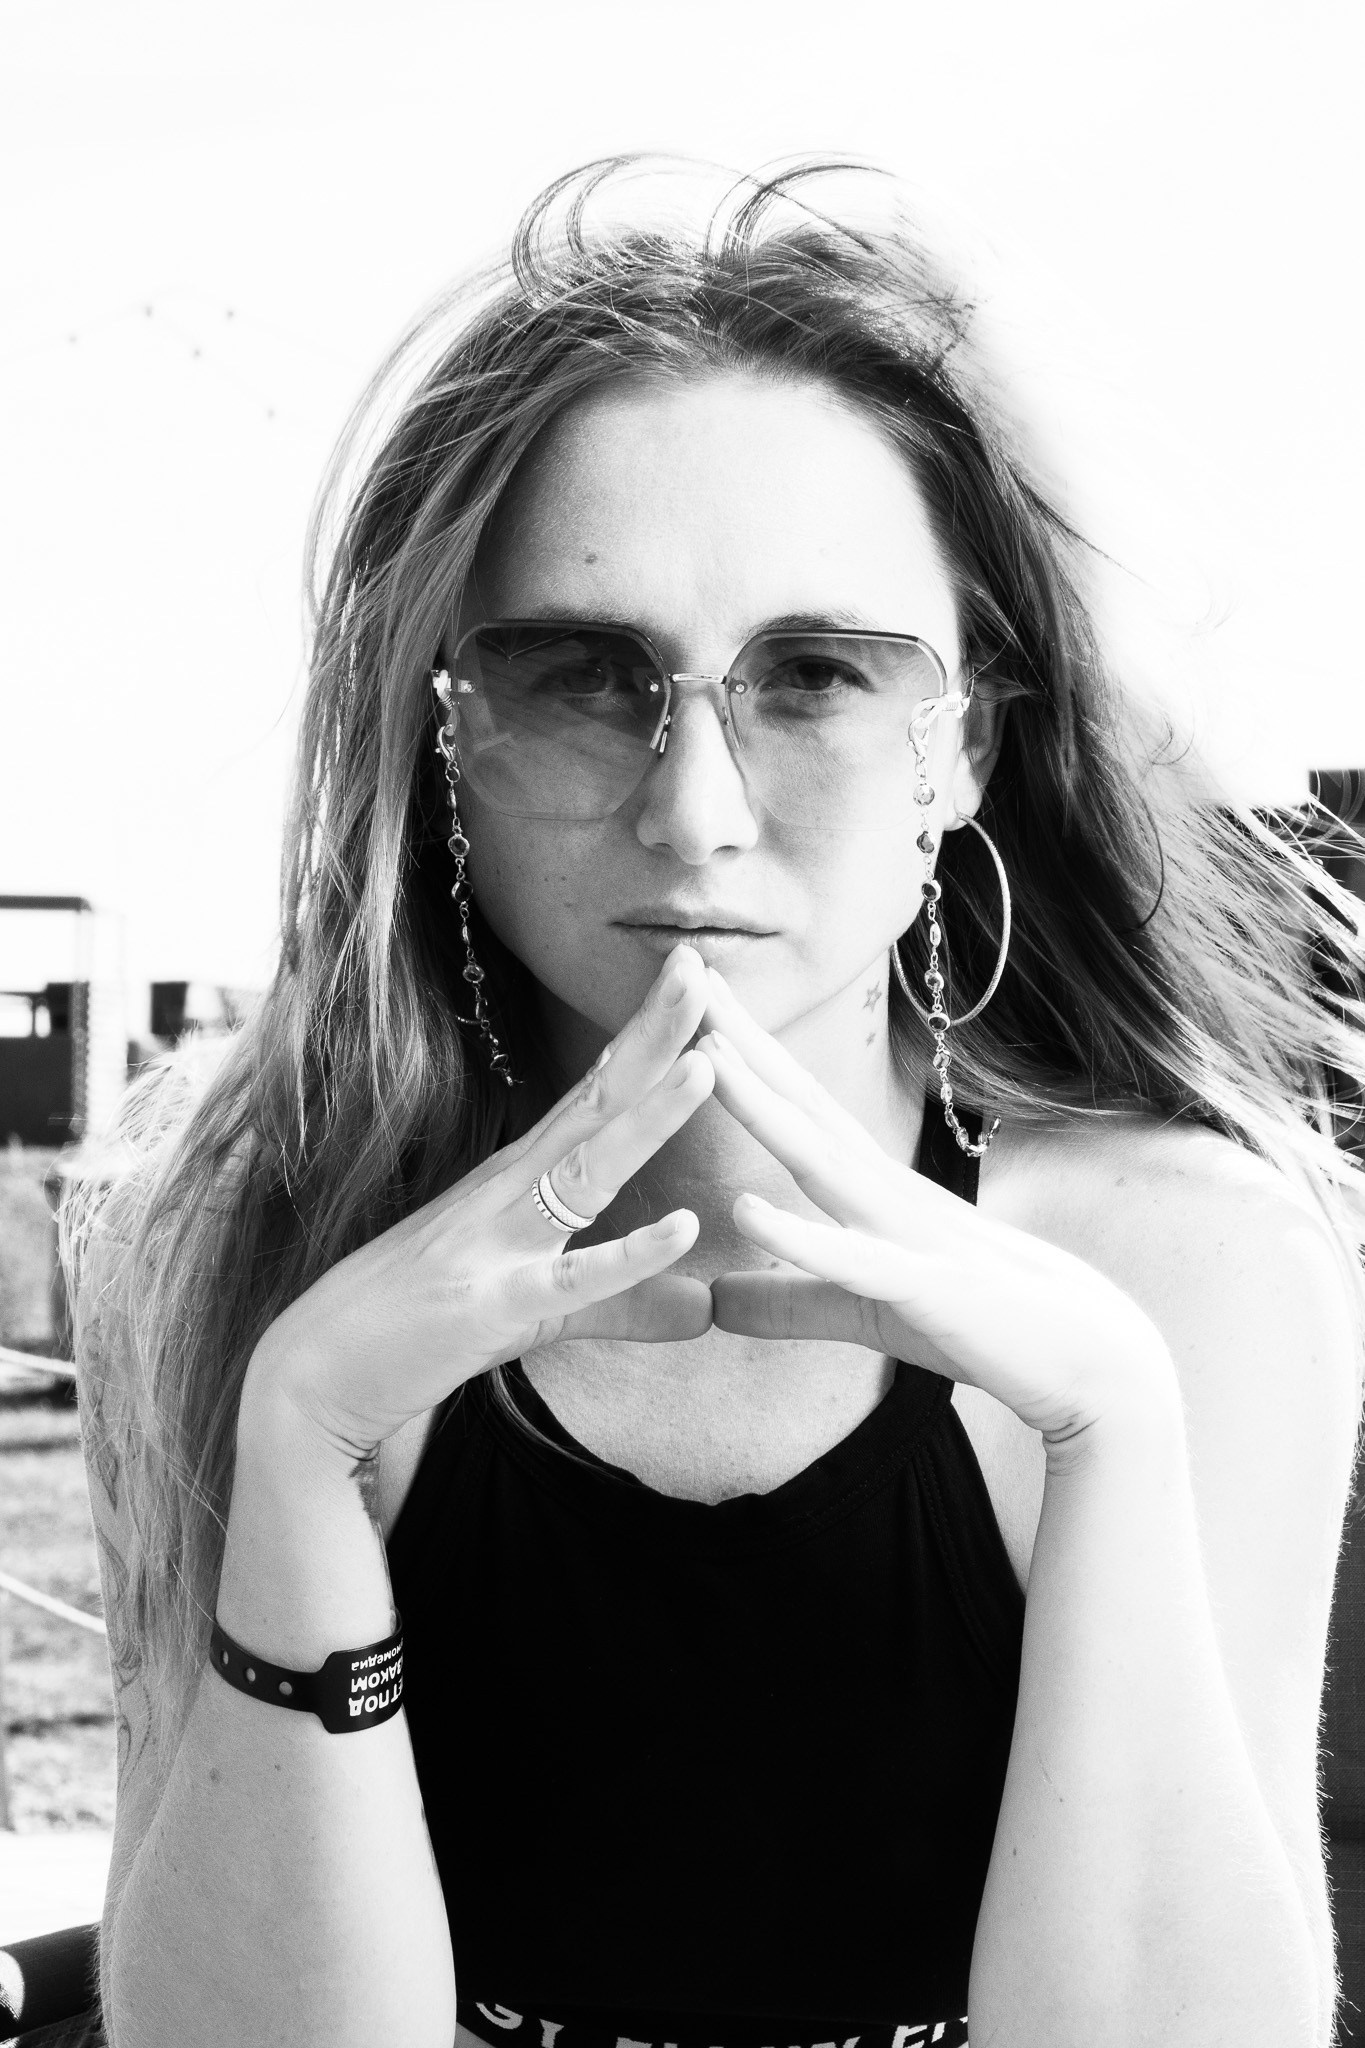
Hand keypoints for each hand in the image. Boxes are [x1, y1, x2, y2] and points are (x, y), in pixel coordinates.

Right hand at [245, 946, 716, 1457]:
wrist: (312, 1376)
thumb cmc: (413, 1331)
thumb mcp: (536, 1313)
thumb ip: (625, 1306)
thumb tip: (705, 1310)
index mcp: (516, 1181)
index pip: (592, 1095)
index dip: (643, 1037)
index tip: (691, 975)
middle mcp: (507, 1194)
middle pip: (594, 1104)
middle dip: (650, 1035)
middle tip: (698, 965)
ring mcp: (496, 1244)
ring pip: (586, 1170)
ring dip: (647, 1117)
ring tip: (707, 1065)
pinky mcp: (492, 1308)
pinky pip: (571, 1281)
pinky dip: (629, 1256)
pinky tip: (683, 1228)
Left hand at [697, 969, 1174, 1442]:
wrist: (1095, 1367)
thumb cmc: (986, 1330)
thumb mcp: (864, 1314)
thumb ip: (788, 1302)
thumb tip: (710, 1298)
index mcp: (873, 1195)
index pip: (799, 1109)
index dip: (744, 1055)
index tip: (690, 999)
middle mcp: (888, 1196)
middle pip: (804, 1107)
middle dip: (744, 1041)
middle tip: (686, 971)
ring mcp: (911, 1236)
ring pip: (823, 1161)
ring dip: (764, 1107)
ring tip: (706, 1055)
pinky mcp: (929, 1291)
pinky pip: (855, 1262)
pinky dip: (800, 1237)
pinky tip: (746, 1210)